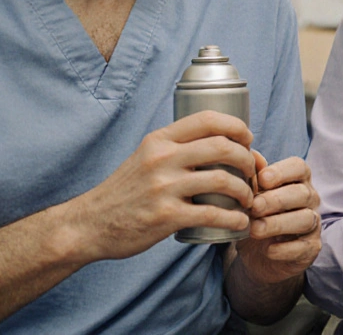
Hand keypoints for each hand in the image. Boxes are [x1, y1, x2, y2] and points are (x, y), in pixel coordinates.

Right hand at [68, 110, 256, 261]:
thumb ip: (176, 149)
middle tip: (253, 173)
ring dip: (245, 191)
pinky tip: (239, 223)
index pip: (208, 119)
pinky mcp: (166, 216)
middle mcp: (162, 158)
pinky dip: (234, 219)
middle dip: (247, 159)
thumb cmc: (126, 192)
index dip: (237, 126)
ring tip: (248, 200)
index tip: (248, 139)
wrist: (89, 224)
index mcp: (159, 140)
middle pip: (223, 147)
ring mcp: (164, 187)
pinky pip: (213, 214)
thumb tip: (220, 144)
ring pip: (223, 180)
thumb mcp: (145, 157)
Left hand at [234, 152, 321, 284]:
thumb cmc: (257, 215)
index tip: (262, 179)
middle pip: (301, 193)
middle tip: (253, 207)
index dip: (282, 171)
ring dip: (278, 224)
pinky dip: (285, 249)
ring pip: (305, 219)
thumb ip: (252, 176)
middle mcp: (310, 199)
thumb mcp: (251, 196)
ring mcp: (313, 224)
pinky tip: (268, 249)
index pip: (299, 167)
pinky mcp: (311, 248)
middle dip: (276, 200)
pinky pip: (303, 247)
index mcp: (297, 180)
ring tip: (255, 230)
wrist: (258, 253)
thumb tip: (251, 154)